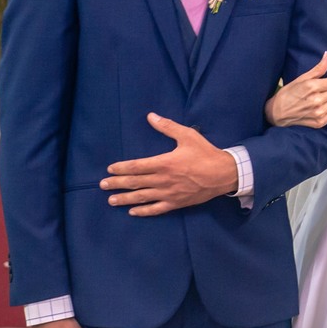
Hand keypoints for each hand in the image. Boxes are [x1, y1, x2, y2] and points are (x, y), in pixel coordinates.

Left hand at [100, 114, 238, 215]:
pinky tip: (133, 211)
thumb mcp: (188, 135)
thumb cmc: (205, 153)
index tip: (111, 169)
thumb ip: (168, 127)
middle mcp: (163, 180)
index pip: (137, 166)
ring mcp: (168, 194)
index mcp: (164, 163)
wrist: (224, 174)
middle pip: (135, 183)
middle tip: (102, 185)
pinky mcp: (176, 203)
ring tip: (111, 200)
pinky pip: (156, 209)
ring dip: (125, 199)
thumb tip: (151, 116)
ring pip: (142, 197)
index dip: (122, 168)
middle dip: (117, 184)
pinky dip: (143, 211)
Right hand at [265, 51, 326, 128]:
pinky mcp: (319, 122)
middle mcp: (316, 100)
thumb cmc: (288, 94)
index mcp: (311, 87)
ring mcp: (319, 113)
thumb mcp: (301, 78)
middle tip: (322, 89)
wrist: (277, 113)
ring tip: (324, 96)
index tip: (324, 81)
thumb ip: (318, 68)